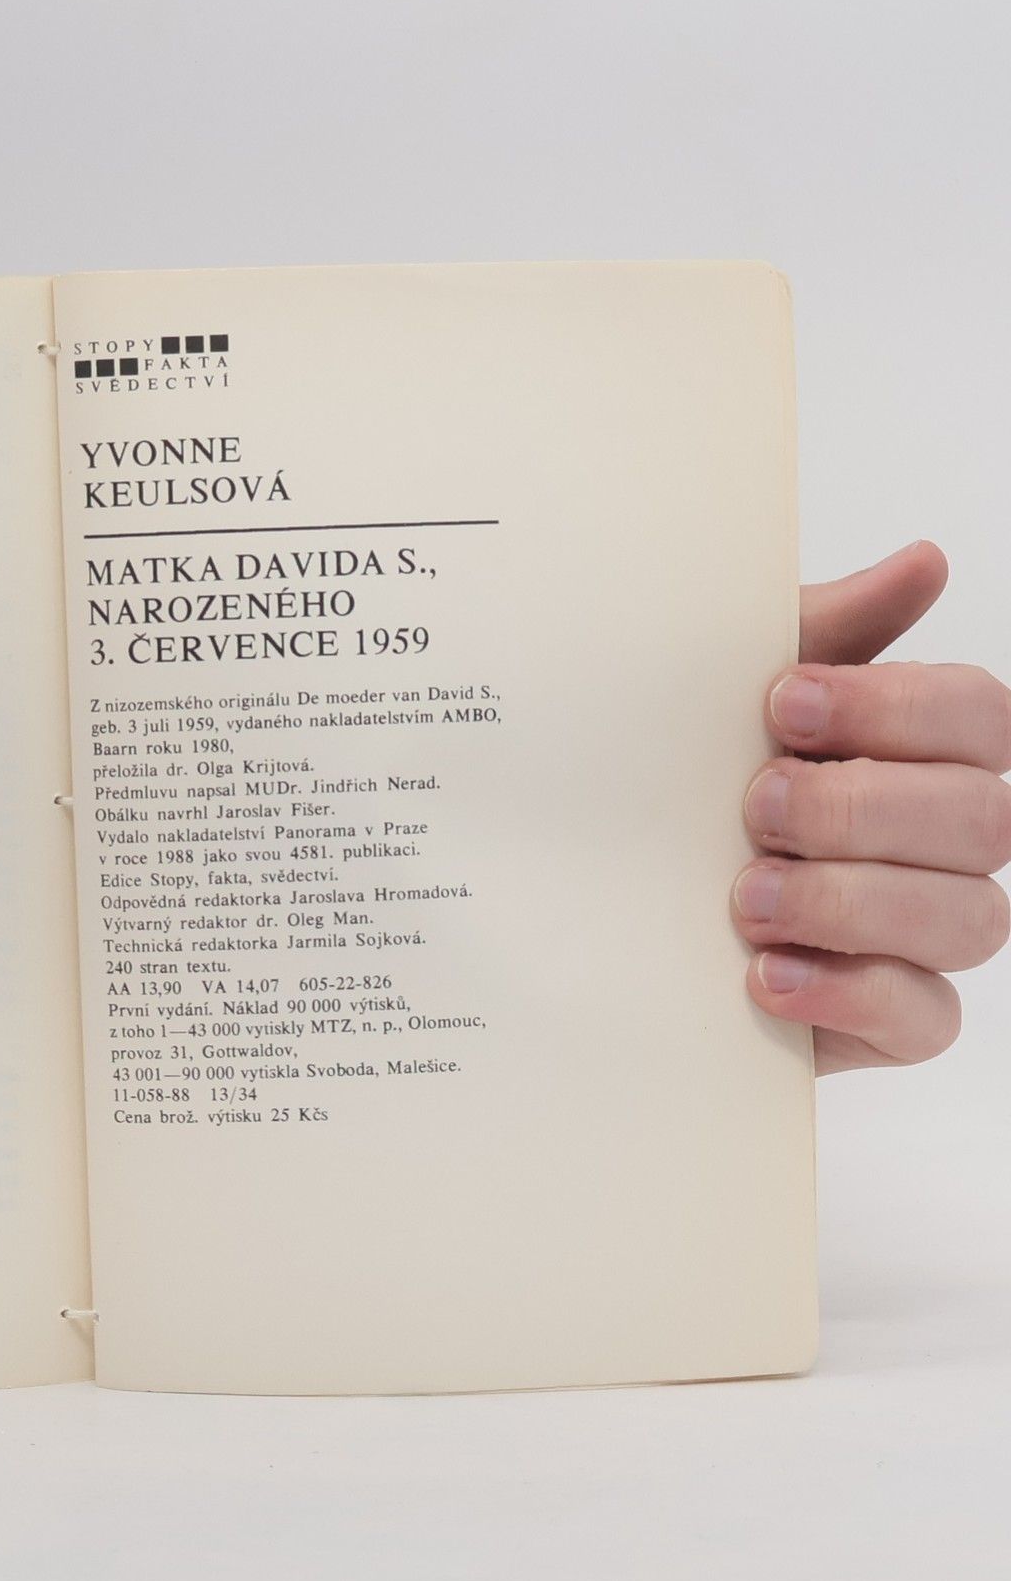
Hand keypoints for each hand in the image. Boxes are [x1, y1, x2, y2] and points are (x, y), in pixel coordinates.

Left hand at [736, 540, 1010, 1072]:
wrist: (606, 901)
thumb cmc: (688, 785)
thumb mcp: (725, 700)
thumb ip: (821, 635)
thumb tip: (923, 561)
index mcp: (919, 750)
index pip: (978, 717)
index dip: (895, 708)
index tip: (779, 703)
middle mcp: (943, 842)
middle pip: (985, 820)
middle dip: (862, 808)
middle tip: (754, 805)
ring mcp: (925, 933)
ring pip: (968, 919)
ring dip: (850, 901)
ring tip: (744, 896)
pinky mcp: (890, 1019)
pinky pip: (924, 1017)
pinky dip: (847, 992)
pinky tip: (764, 974)